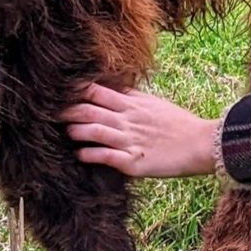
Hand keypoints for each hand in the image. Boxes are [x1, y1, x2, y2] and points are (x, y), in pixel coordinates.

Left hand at [60, 84, 218, 177]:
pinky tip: (80, 155)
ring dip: (76, 131)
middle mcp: (128, 119)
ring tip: (66, 133)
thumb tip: (112, 88)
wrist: (202, 144)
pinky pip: (106, 157)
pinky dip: (90, 155)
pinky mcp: (134, 162)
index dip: (74, 92)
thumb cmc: (179, 124)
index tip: (58, 93)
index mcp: (132, 104)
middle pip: (89, 110)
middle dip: (66, 111)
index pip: (96, 92)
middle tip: (48, 113)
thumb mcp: (154, 103)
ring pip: (94, 131)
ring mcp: (130, 140)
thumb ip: (132, 97)